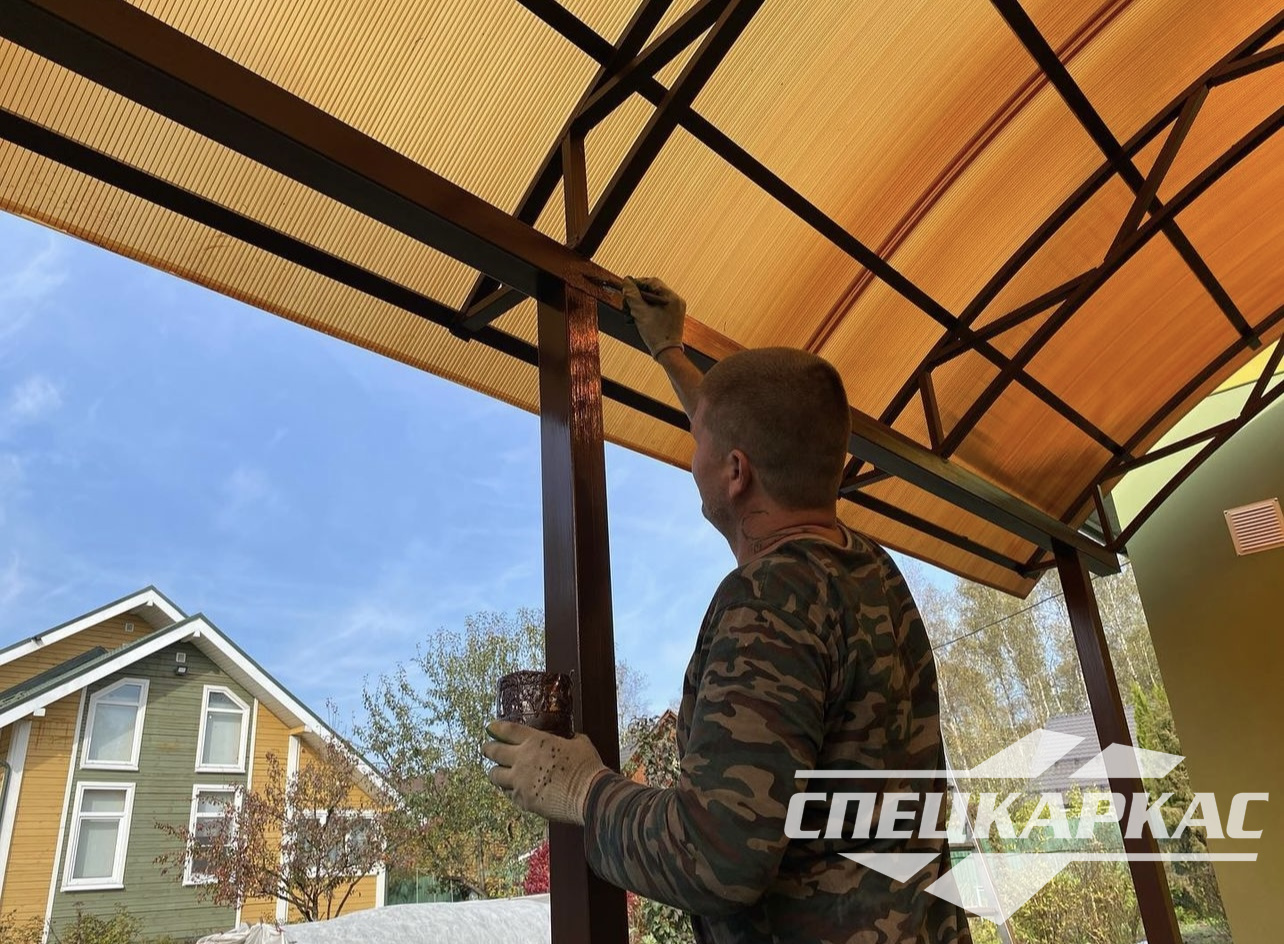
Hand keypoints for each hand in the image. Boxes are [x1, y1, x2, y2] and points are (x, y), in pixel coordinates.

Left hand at [482, 720, 608, 824]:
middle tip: (486, 748)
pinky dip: (509, 790)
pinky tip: (512, 790)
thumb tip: (572, 738)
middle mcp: (522, 759)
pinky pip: (509, 794)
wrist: (589, 794)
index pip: (508, 730)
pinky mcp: (523, 801)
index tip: (490, 727)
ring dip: (495, 772)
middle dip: (488, 749)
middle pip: (495, 752)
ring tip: (496, 772)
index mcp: (536, 741)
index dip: (496, 728)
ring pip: (495, 775)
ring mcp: (520, 781)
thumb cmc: (586, 767)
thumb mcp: (580, 744)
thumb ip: (570, 739)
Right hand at [623, 276, 684, 358]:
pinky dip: (649, 309)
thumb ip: (632, 295)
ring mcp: (676, 309)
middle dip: (639, 295)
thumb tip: (626, 281)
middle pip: (654, 290)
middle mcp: (676, 301)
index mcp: (671, 297)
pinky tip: (639, 316)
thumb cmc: (655, 334)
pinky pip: (660, 307)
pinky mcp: (674, 317)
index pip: (652, 282)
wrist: (667, 353)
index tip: (627, 289)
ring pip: (655, 299)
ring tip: (631, 311)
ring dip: (642, 303)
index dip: (638, 284)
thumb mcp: (640, 312)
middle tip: (627, 302)